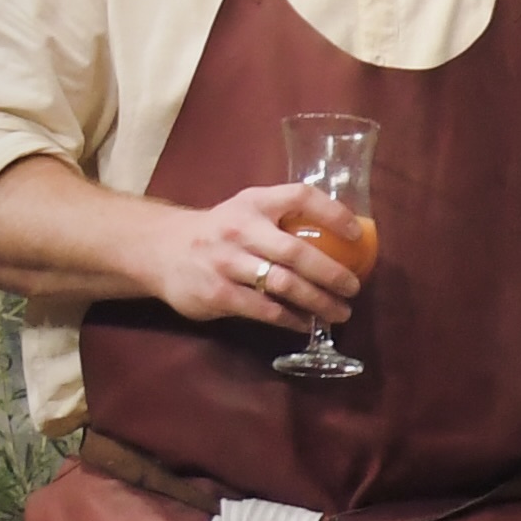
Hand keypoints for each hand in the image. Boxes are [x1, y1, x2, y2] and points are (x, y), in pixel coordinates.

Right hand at [147, 183, 365, 330]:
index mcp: (254, 203)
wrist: (162, 249)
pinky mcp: (217, 293)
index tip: (358, 234)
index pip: (301, 197)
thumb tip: (345, 240)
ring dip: (319, 302)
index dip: (333, 213)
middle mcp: (240, 229)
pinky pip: (264, 309)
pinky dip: (291, 319)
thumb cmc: (221, 231)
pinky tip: (306, 323)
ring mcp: (226, 262)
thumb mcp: (248, 210)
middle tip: (354, 287)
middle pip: (296, 252)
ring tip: (340, 312)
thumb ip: (285, 218)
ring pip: (284, 285)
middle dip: (332, 273)